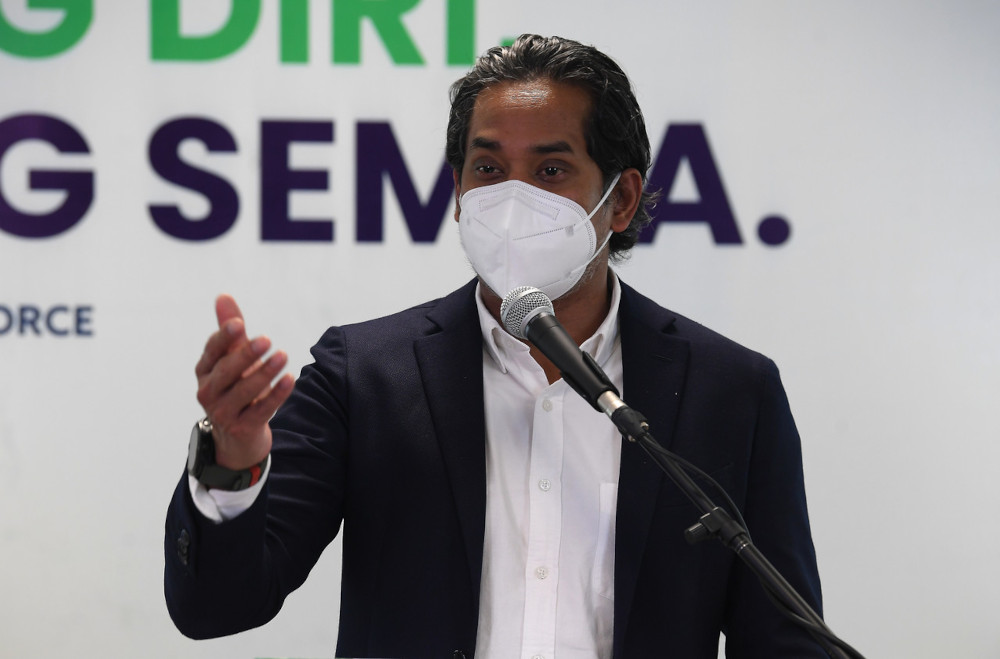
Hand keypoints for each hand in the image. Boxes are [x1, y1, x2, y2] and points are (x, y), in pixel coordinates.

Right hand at [194, 295, 294, 469]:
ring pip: (245, 391)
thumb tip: (223, 296)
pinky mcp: (242, 428)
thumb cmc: (236, 387)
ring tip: (283, 356)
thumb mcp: (232, 359)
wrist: (238, 434)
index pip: (212, 352)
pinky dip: (277, 394)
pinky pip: (262, 409)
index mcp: (204, 371)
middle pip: (226, 372)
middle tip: (266, 340)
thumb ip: (231, 332)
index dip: (223, 338)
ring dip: (265, 373)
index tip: (237, 324)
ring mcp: (223, 413)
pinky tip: (290, 379)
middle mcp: (208, 392)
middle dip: (245, 355)